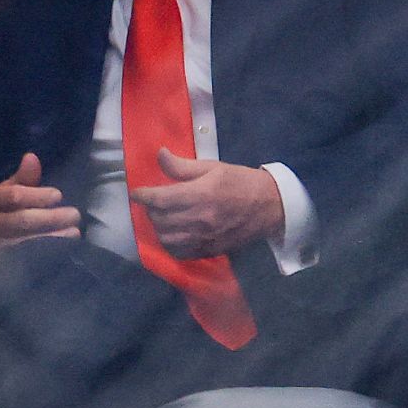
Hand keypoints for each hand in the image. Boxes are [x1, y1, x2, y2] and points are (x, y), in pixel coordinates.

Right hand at [0, 153, 79, 250]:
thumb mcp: (1, 194)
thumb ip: (21, 179)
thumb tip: (32, 157)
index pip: (14, 196)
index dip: (37, 196)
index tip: (58, 195)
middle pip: (21, 221)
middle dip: (49, 218)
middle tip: (74, 214)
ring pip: (27, 241)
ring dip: (53, 237)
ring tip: (74, 231)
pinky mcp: (5, 262)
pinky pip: (29, 257)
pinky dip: (49, 250)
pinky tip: (66, 246)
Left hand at [129, 149, 283, 259]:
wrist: (271, 206)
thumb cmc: (241, 182)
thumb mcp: (213, 167)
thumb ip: (182, 166)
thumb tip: (160, 155)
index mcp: (200, 194)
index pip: (160, 199)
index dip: (143, 196)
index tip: (137, 193)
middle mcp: (200, 219)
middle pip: (160, 220)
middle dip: (151, 210)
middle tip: (154, 202)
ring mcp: (205, 237)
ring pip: (166, 239)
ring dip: (158, 227)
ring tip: (162, 217)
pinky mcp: (210, 250)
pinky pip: (180, 252)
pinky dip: (170, 243)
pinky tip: (173, 233)